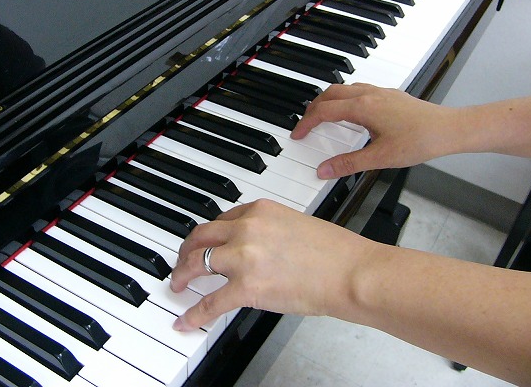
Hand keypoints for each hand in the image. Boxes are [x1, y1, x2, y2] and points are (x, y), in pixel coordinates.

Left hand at [170, 199, 371, 330]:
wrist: (351, 272)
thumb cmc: (335, 252)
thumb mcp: (297, 225)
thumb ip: (270, 231)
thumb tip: (256, 249)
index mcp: (260, 210)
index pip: (222, 219)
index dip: (210, 235)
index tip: (205, 243)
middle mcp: (246, 228)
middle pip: (201, 236)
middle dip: (186, 250)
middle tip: (183, 261)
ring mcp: (243, 257)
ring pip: (197, 263)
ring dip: (182, 274)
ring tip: (178, 284)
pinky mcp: (247, 287)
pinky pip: (210, 303)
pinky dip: (194, 314)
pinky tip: (185, 320)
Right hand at [291, 83, 454, 178]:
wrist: (449, 129)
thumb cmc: (420, 140)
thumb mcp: (380, 157)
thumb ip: (348, 163)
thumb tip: (324, 170)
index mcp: (363, 107)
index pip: (324, 111)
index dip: (307, 123)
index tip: (298, 133)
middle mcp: (369, 94)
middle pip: (330, 94)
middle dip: (313, 108)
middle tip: (305, 124)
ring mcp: (381, 92)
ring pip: (344, 89)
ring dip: (329, 100)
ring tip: (323, 116)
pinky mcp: (390, 95)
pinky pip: (358, 89)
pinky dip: (344, 99)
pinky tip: (351, 112)